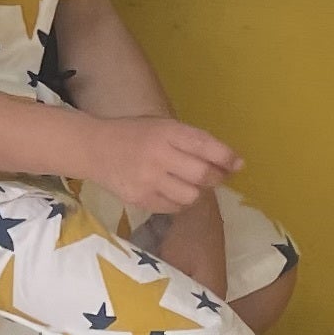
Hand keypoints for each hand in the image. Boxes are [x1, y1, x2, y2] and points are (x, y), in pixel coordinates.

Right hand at [82, 111, 242, 219]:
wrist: (94, 149)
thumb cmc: (135, 135)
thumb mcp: (162, 127)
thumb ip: (193, 142)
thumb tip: (233, 163)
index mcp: (167, 132)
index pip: (206, 146)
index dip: (227, 157)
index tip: (238, 164)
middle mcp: (159, 155)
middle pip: (203, 175)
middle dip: (216, 178)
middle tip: (215, 176)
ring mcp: (149, 180)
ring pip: (192, 196)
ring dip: (197, 191)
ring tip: (188, 183)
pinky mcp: (140, 199)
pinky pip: (174, 207)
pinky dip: (179, 201)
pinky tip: (170, 190)